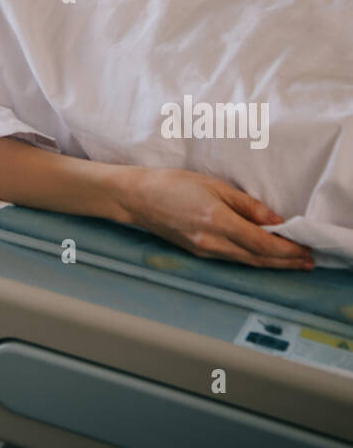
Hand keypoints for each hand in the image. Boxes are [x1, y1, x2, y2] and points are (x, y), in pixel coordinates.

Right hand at [113, 167, 314, 268]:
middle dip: (286, 262)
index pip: (262, 243)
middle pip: (258, 259)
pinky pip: (234, 260)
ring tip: (294, 262)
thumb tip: (275, 222)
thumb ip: (247, 205)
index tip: (307, 250)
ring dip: (273, 264)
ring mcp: (205, 252)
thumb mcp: (213, 185)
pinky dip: (254, 260)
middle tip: (309, 261)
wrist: (138, 198)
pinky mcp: (199, 253)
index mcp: (217, 222)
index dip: (287, 250)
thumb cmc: (173, 184)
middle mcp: (212, 243)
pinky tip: (264, 256)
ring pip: (247, 262)